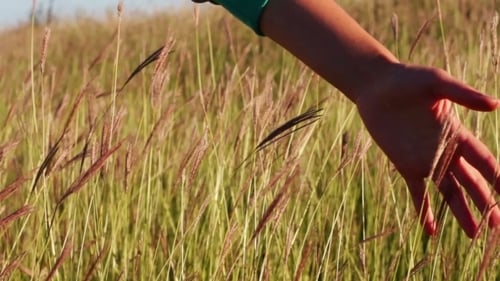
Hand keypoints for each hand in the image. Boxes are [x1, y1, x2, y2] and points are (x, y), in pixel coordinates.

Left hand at [355, 63, 499, 237]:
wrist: (376, 86)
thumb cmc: (408, 79)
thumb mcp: (438, 83)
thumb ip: (464, 95)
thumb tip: (496, 105)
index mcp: (457, 133)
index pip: (485, 160)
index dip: (499, 178)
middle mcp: (444, 151)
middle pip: (470, 182)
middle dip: (486, 203)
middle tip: (498, 225)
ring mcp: (424, 160)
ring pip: (448, 192)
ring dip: (461, 212)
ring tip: (473, 235)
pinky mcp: (404, 164)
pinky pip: (417, 192)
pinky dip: (423, 210)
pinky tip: (428, 230)